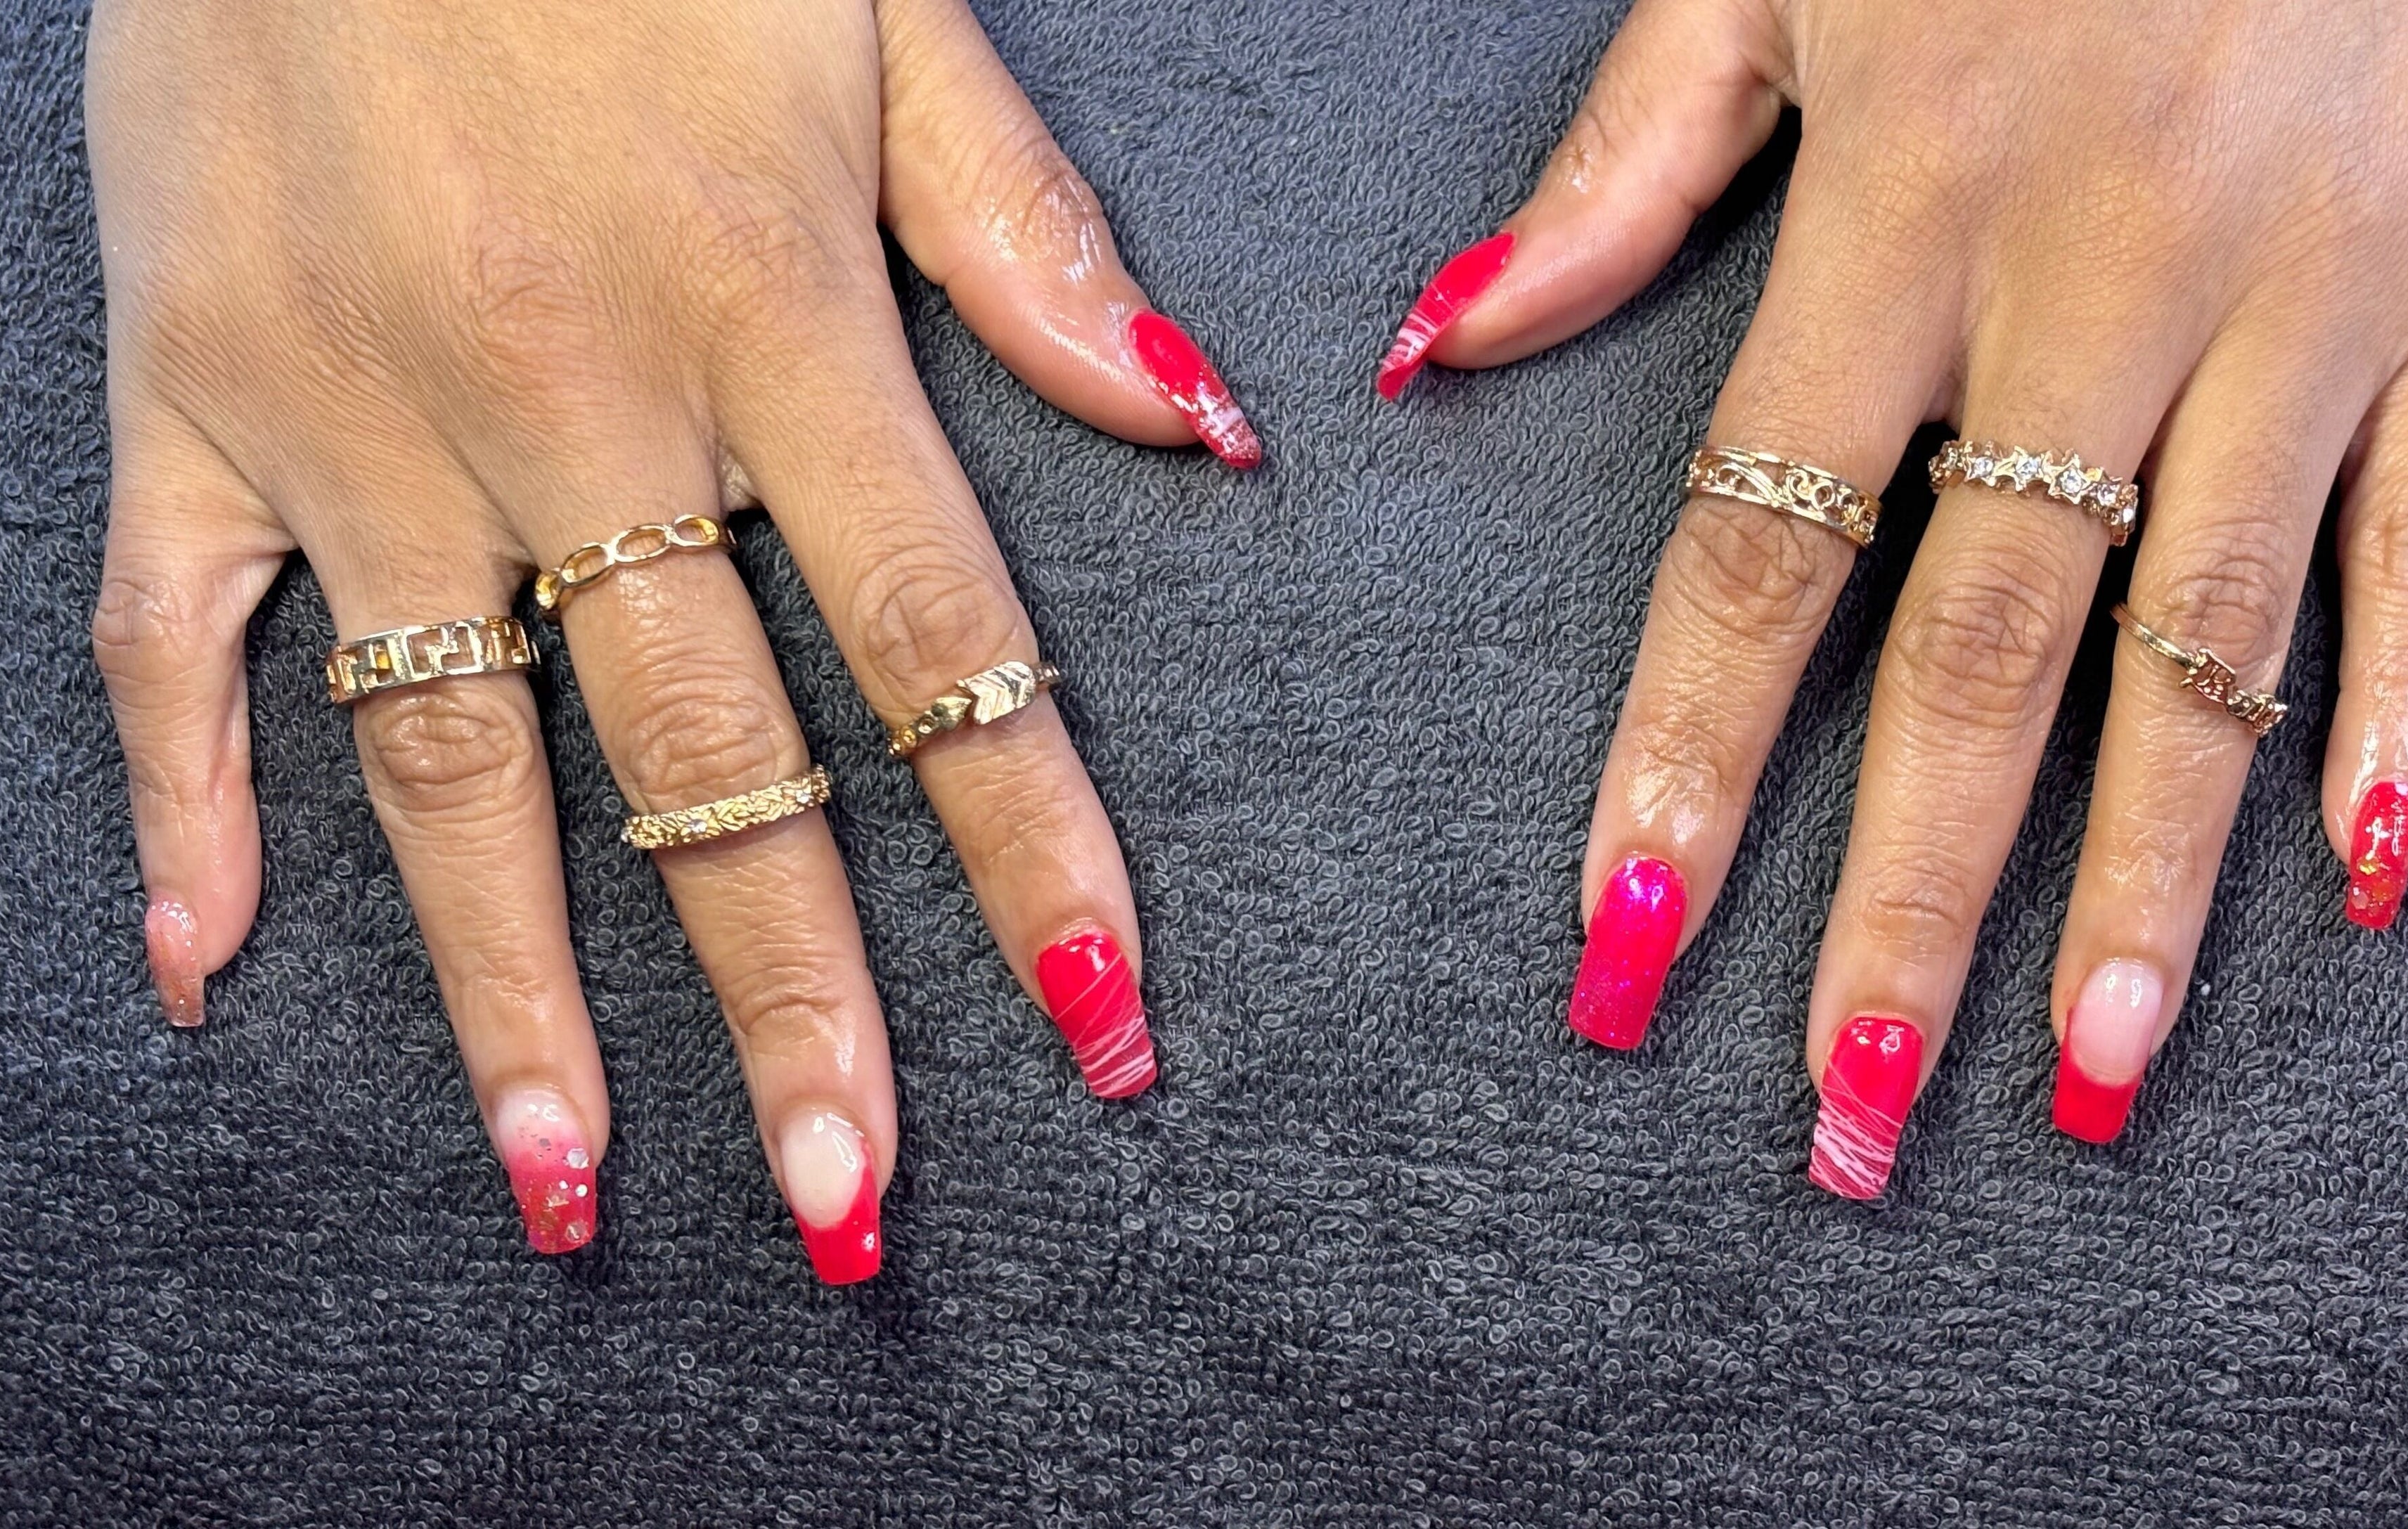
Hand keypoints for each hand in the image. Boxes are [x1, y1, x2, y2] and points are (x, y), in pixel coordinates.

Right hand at [88, 0, 1252, 1275]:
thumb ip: (1028, 239)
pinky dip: (179, 798)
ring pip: (444, 754)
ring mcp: (351, 408)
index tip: (1098, 1019)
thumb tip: (1199, 431)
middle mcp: (562, 392)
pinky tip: (201, 962)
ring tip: (573, 1180)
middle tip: (848, 1203)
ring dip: (510, 987)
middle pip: (701, 756)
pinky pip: (164, 632)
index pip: (935, 642)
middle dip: (790, 998)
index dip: (1029, 846)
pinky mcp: (185, 387)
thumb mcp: (877, 8)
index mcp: (765, 304)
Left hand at [1378, 0, 2407, 1185]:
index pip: (1758, 550)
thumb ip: (1626, 163)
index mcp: (1903, 203)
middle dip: (1902, 898)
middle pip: (1975, 652)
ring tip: (2089, 1073)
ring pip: (2205, 645)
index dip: (1683, 767)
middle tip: (1847, 1110)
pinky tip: (2359, 884)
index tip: (1621, 950)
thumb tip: (1447, 344)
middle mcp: (2100, 274)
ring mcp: (2307, 291)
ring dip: (2144, 882)